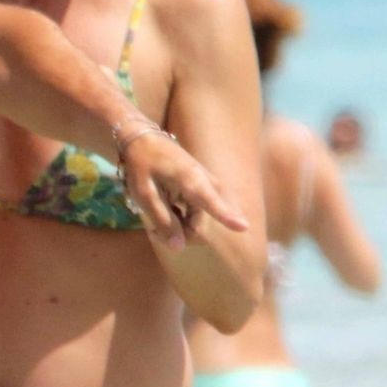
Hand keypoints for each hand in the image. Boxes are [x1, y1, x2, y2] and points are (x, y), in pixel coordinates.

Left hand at [122, 130, 248, 251]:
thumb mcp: (144, 195)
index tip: (245, 227)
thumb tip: (178, 247)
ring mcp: (206, 185)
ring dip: (180, 225)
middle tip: (154, 230)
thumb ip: (162, 220)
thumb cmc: (142, 164)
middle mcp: (205, 183)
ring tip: (157, 216)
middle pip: (200, 223)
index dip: (228, 217)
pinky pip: (198, 212)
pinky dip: (183, 217)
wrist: (144, 139)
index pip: (211, 203)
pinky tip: (168, 209)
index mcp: (191, 181)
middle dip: (180, 232)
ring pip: (199, 219)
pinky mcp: (202, 187)